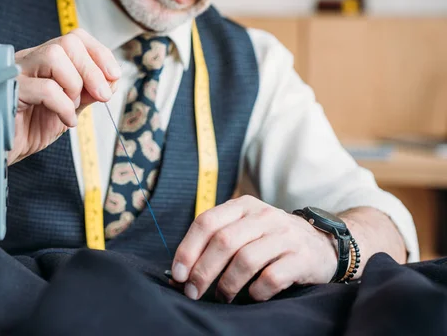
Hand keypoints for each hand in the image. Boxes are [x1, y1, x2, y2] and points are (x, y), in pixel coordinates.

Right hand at [8, 28, 119, 164]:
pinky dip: (63, 106)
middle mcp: (31, 61)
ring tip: (73, 106)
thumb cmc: (30, 129)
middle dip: (92, 69)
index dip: (99, 53)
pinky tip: (65, 120)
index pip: (75, 38)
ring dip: (74, 84)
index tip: (114, 76)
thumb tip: (111, 81)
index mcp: (45, 62)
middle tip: (103, 95)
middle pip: (67, 42)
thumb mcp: (69, 109)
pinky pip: (45, 88)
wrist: (4, 152)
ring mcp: (18, 73)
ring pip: (54, 55)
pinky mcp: (10, 91)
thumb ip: (88, 93)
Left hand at [171, 197, 337, 302]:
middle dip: (203, 271)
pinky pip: (271, 277)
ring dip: (227, 284)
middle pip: (223, 241)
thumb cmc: (271, 241)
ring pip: (245, 259)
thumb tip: (180, 273)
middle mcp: (263, 215)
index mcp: (243, 205)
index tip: (178, 274)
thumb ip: (216, 243)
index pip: (207, 222)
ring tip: (222, 297)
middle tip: (193, 292)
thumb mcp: (245, 229)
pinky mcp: (302, 257)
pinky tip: (252, 296)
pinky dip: (256, 291)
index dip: (188, 249)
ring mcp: (284, 235)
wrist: (323, 244)